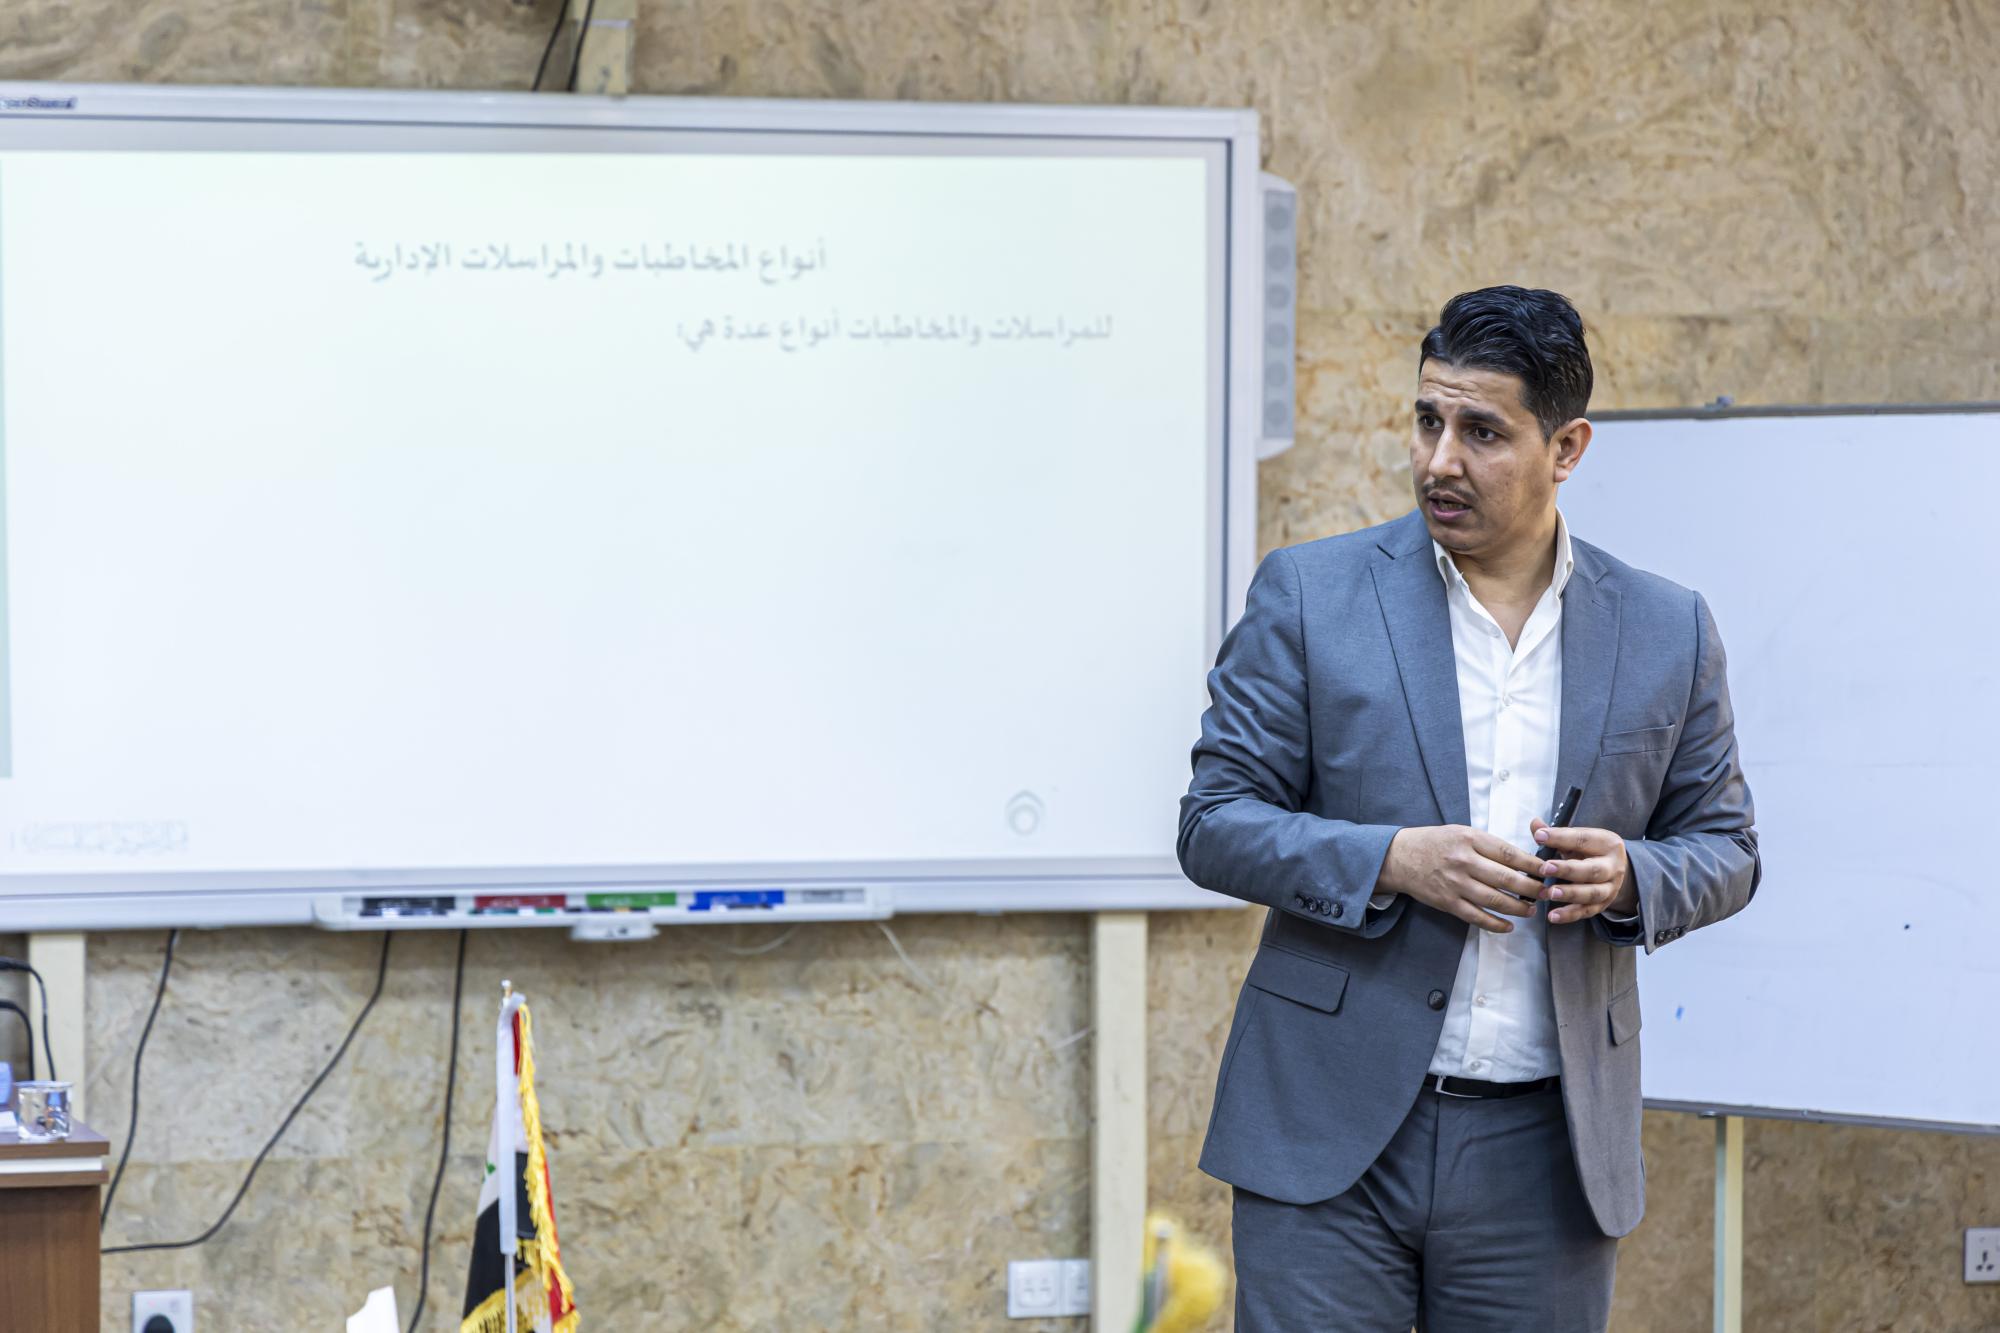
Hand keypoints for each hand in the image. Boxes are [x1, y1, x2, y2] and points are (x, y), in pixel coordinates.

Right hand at [1376, 825, 1546, 932]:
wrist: (1400, 857)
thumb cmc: (1434, 843)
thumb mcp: (1462, 832)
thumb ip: (1488, 845)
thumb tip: (1521, 861)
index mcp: (1470, 839)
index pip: (1509, 854)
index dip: (1532, 865)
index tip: (1548, 870)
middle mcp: (1464, 861)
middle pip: (1506, 879)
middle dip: (1531, 888)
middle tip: (1545, 893)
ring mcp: (1455, 884)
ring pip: (1495, 900)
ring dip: (1518, 908)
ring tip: (1530, 910)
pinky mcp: (1448, 902)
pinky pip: (1476, 917)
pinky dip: (1495, 924)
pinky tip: (1508, 926)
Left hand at [1531, 820, 1636, 924]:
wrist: (1615, 869)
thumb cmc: (1590, 851)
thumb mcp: (1577, 839)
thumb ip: (1555, 834)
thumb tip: (1535, 824)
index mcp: (1607, 843)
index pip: (1583, 839)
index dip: (1560, 837)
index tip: (1539, 837)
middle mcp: (1613, 866)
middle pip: (1592, 870)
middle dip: (1568, 870)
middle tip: (1546, 869)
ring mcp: (1610, 888)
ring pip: (1592, 893)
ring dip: (1570, 894)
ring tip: (1549, 893)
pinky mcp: (1603, 905)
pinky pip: (1587, 911)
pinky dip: (1570, 915)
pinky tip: (1553, 916)